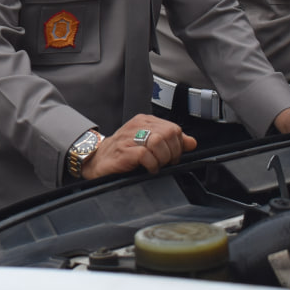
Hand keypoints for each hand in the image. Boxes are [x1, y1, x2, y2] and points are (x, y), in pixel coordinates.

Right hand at [81, 115, 195, 179]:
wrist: (97, 160)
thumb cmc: (123, 152)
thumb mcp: (149, 143)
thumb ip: (170, 141)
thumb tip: (191, 142)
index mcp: (145, 121)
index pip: (173, 128)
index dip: (178, 145)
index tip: (172, 155)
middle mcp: (137, 125)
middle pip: (168, 134)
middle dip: (172, 152)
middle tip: (165, 162)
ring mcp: (129, 137)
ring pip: (159, 141)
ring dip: (162, 158)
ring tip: (156, 164)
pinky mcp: (124, 150)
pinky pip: (146, 155)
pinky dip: (152, 165)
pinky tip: (148, 168)